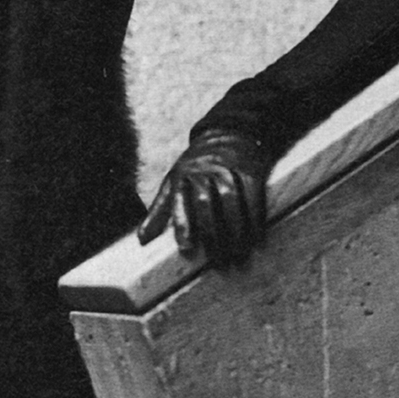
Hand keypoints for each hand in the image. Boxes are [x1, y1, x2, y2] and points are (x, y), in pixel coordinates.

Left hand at [136, 130, 270, 265]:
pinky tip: (256, 239)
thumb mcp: (173, 182)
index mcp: (181, 176)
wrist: (228, 136)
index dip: (182, 225)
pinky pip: (253, 196)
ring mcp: (228, 169)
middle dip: (211, 233)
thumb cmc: (195, 168)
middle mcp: (203, 171)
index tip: (186, 249)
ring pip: (230, 200)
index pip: (179, 201)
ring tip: (238, 255)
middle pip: (205, 202)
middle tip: (218, 261)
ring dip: (235, 230)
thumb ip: (159, 211)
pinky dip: (255, 218)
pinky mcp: (250, 171)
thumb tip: (142, 240)